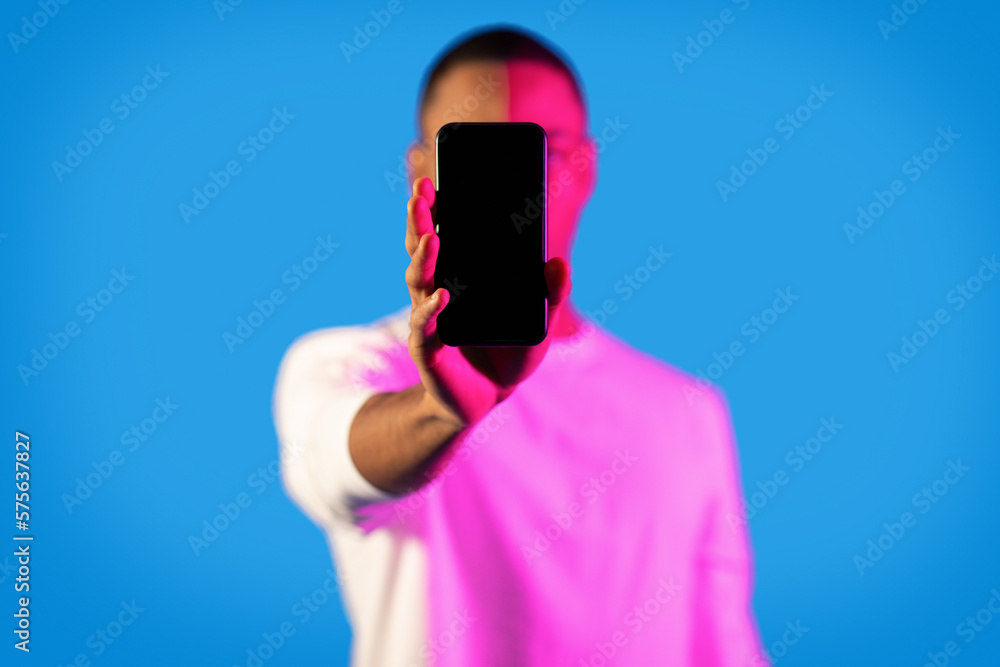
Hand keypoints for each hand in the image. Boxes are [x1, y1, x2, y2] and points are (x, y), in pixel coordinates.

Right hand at [404, 177, 570, 426]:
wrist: (489, 397)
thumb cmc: (509, 352)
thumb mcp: (539, 320)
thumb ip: (551, 294)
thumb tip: (559, 262)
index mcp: (458, 276)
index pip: (441, 235)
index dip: (435, 209)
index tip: (434, 180)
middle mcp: (437, 291)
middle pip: (421, 249)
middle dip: (420, 219)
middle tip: (422, 190)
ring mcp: (429, 319)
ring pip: (419, 281)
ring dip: (424, 257)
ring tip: (433, 236)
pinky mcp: (428, 349)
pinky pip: (426, 326)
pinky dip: (432, 311)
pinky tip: (443, 296)